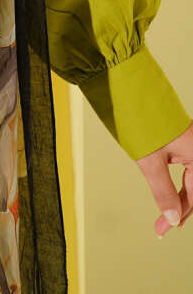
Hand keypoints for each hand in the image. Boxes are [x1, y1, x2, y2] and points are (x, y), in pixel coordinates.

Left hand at [136, 120, 192, 236]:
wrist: (131, 88)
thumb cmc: (143, 121)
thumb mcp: (150, 160)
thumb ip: (163, 191)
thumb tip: (172, 219)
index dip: (181, 215)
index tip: (163, 230)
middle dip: (180, 208)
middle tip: (162, 227)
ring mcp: (190, 143)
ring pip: (191, 178)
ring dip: (178, 197)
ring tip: (165, 216)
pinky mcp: (181, 139)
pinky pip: (186, 166)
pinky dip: (176, 182)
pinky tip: (171, 193)